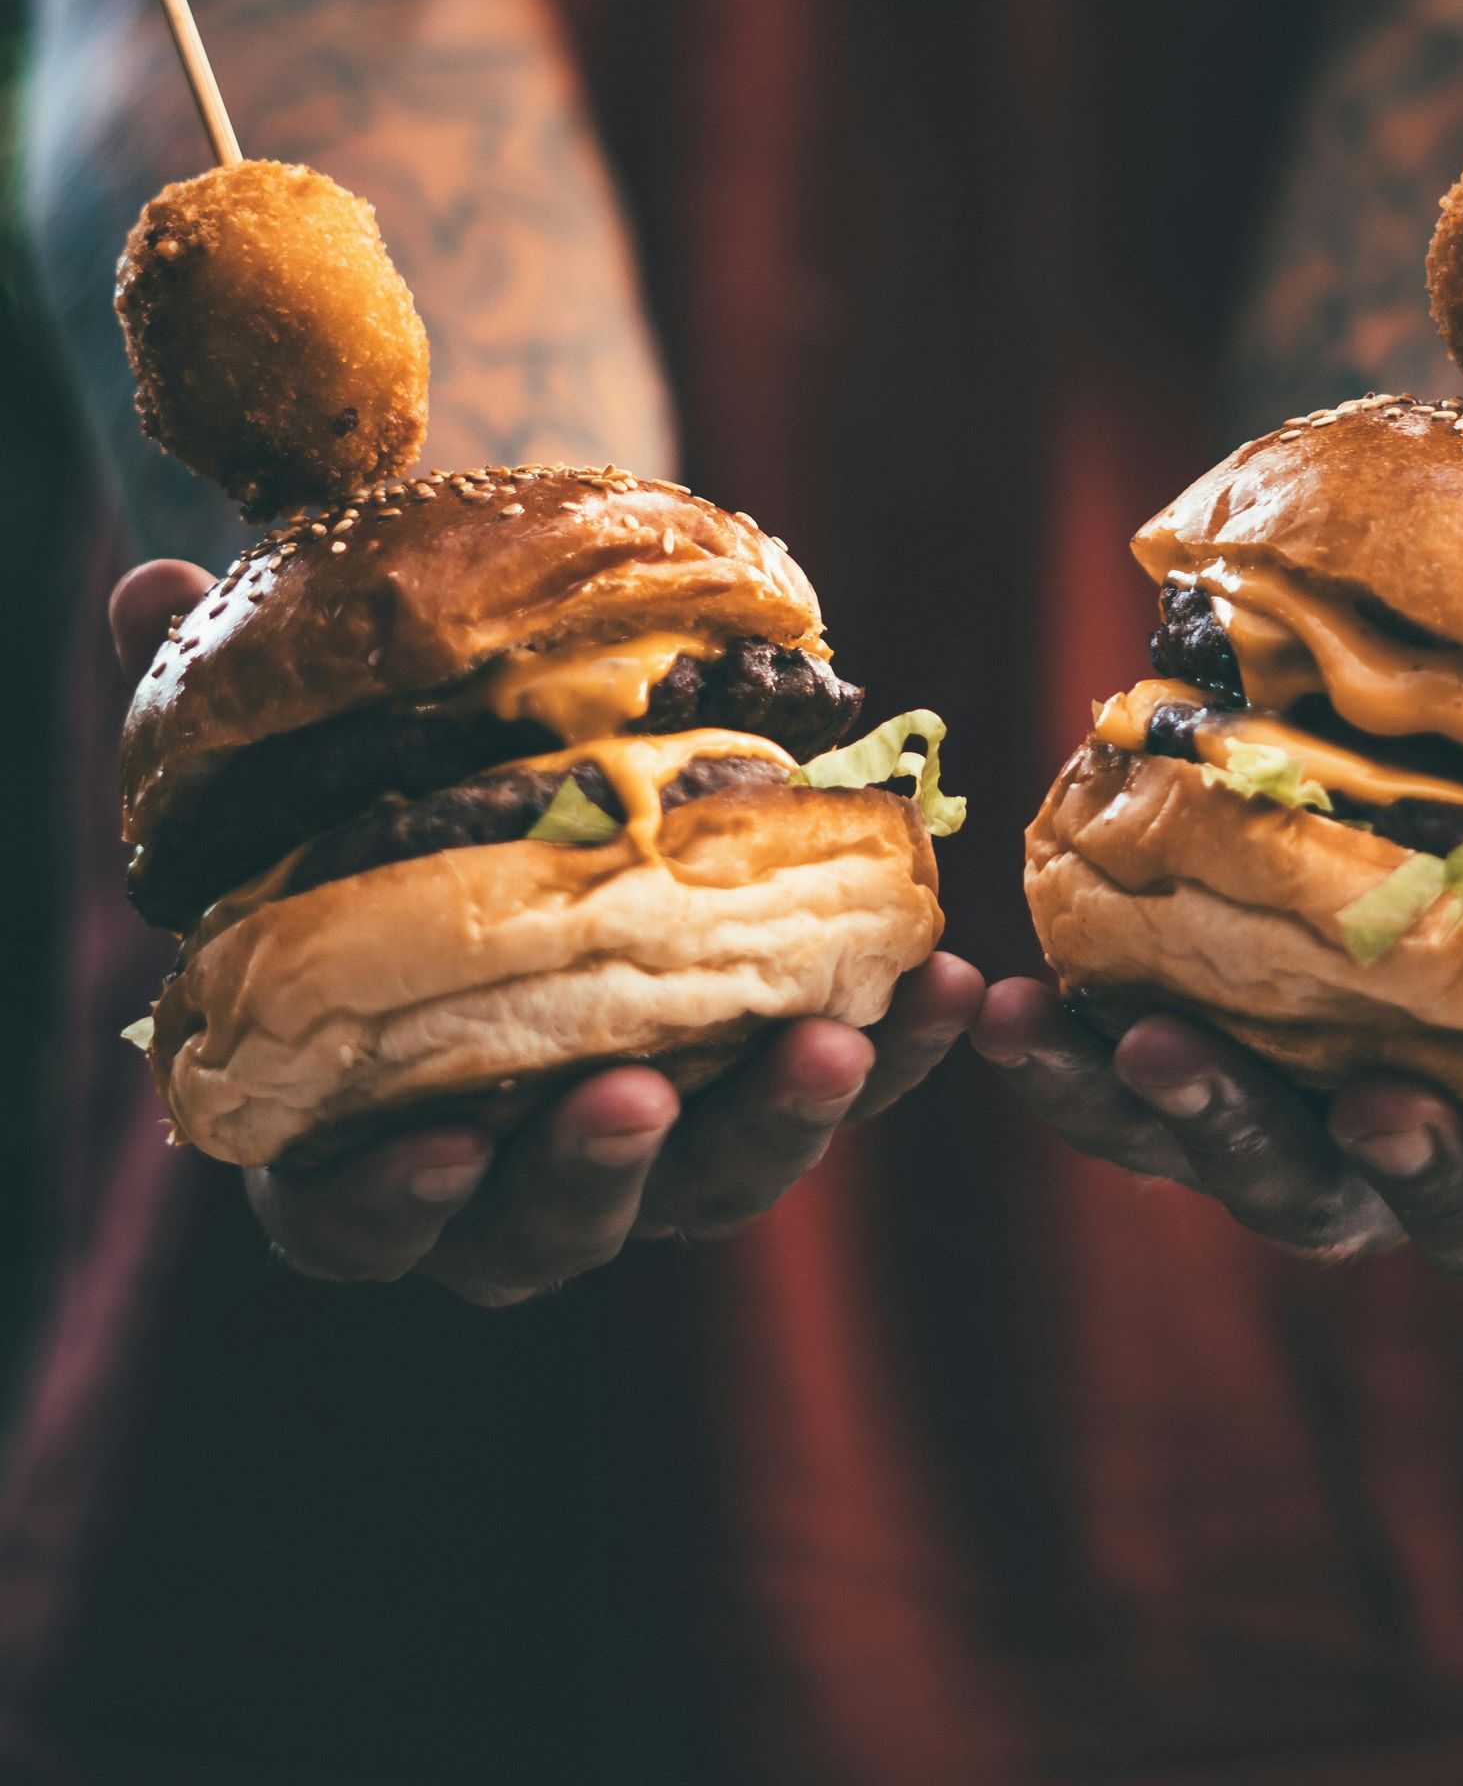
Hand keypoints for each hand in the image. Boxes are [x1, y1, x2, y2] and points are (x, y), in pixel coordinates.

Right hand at [109, 559, 983, 1302]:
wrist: (509, 782)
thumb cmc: (369, 801)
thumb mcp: (287, 755)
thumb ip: (215, 699)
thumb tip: (151, 588)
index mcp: (354, 1127)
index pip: (350, 1216)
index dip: (388, 1197)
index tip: (438, 1142)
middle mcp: (498, 1163)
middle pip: (540, 1229)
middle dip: (592, 1174)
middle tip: (638, 1096)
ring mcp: (641, 1135)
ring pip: (707, 1185)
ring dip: (775, 1126)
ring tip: (835, 1038)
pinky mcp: (755, 1080)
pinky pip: (832, 1088)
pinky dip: (902, 1054)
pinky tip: (957, 985)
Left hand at [972, 538, 1462, 1290]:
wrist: (1437, 770)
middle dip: (1411, 1174)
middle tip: (1364, 1103)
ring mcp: (1346, 1135)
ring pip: (1287, 1186)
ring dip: (1212, 1128)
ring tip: (1143, 1040)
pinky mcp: (1223, 1088)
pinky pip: (1145, 1117)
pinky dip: (1077, 1078)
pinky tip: (1012, 1011)